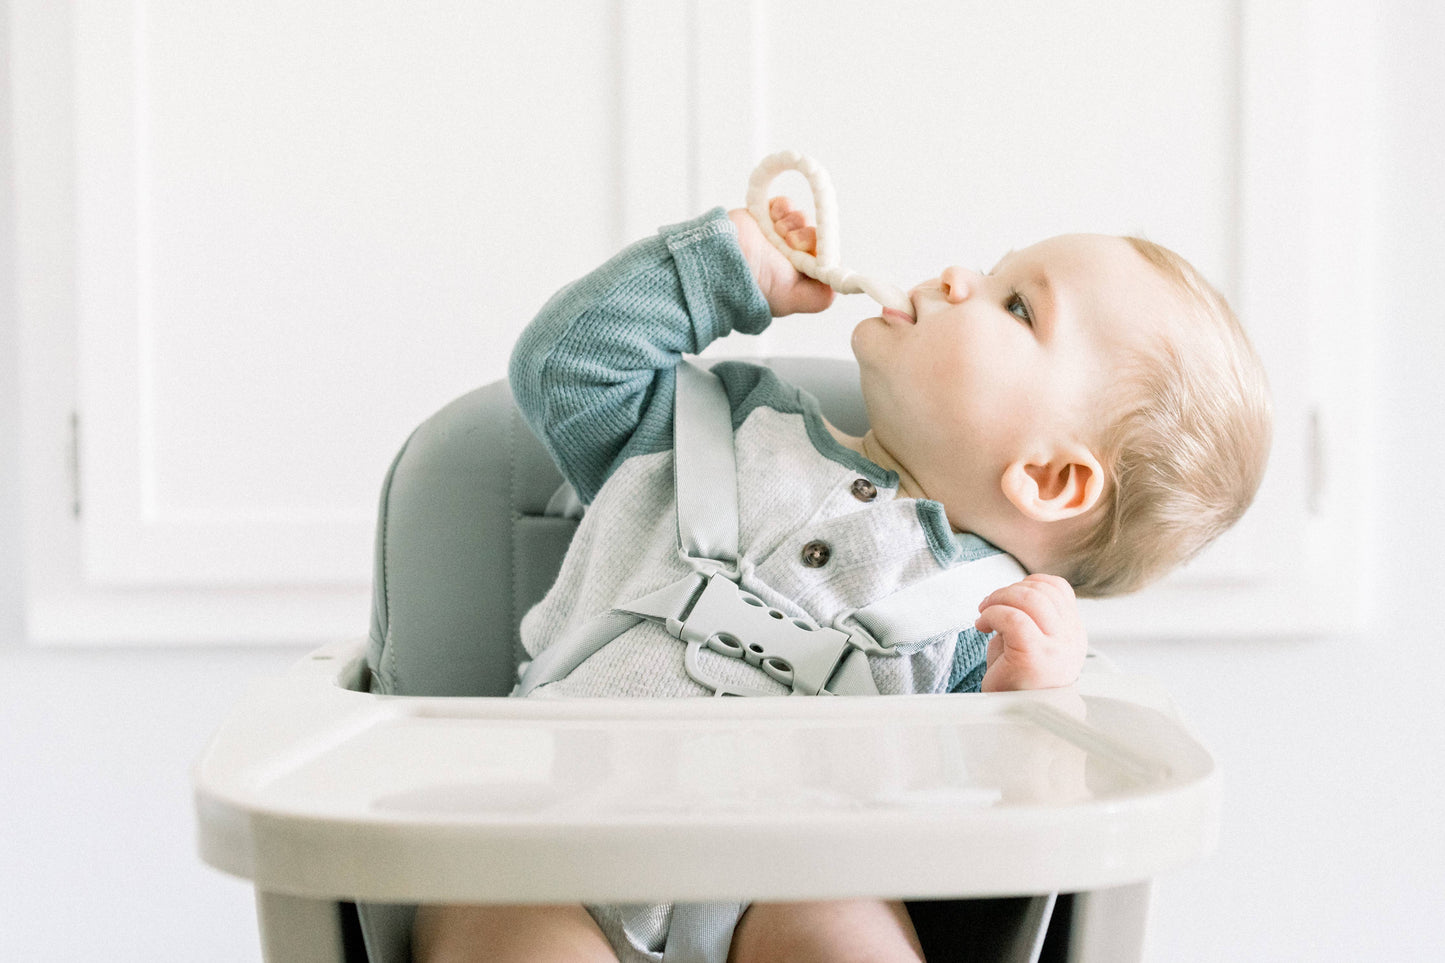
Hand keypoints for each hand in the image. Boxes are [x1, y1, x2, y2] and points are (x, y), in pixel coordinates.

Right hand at [728, 198, 834, 316]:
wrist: (722, 260)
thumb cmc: (753, 284)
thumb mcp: (791, 298)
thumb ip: (819, 297)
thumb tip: (837, 283)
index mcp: (798, 275)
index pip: (825, 256)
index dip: (821, 250)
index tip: (808, 253)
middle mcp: (790, 256)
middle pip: (816, 235)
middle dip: (806, 237)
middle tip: (790, 244)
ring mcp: (777, 236)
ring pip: (802, 218)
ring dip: (793, 222)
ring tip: (777, 233)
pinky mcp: (765, 217)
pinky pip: (786, 204)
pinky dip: (783, 207)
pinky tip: (773, 218)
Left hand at [975, 574, 1086, 691]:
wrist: (1017, 724)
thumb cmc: (1017, 684)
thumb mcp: (1029, 643)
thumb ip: (1030, 617)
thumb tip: (1011, 593)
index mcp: (1072, 633)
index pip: (1059, 589)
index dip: (1028, 583)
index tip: (1006, 597)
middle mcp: (1070, 639)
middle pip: (1042, 591)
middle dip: (1007, 591)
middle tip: (987, 606)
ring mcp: (1055, 648)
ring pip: (1030, 599)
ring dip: (998, 599)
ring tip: (984, 614)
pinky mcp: (1034, 657)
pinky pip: (1014, 619)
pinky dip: (993, 615)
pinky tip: (983, 627)